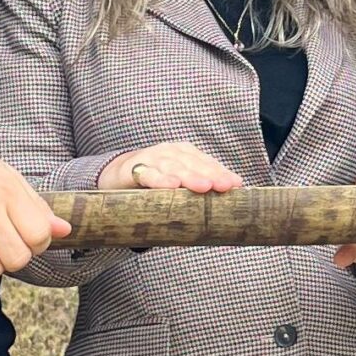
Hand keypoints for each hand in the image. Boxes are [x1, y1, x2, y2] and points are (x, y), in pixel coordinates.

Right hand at [100, 141, 241, 193]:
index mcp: (185, 154)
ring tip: (204, 186)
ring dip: (189, 176)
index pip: (207, 163)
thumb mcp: (179, 182)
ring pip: (173, 167)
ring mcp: (152, 159)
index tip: (236, 184)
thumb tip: (230, 202)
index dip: (221, 172)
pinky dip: (160, 179)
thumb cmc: (157, 181)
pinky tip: (172, 186)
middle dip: (211, 174)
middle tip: (225, 186)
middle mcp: (171, 152)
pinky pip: (148, 175)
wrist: (119, 175)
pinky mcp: (135, 170)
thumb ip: (199, 189)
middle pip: (193, 164)